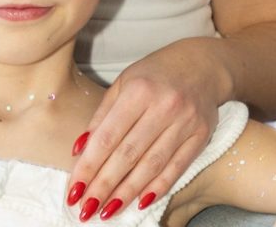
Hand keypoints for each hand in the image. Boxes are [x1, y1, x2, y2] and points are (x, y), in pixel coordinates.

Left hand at [66, 42, 222, 220]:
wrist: (201, 64)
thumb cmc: (155, 73)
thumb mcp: (123, 82)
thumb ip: (102, 115)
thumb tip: (80, 149)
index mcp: (138, 89)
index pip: (108, 136)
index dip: (89, 165)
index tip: (74, 189)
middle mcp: (163, 106)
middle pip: (128, 154)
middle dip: (104, 185)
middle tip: (86, 209)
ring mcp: (185, 122)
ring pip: (152, 165)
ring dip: (127, 192)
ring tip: (108, 211)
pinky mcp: (201, 136)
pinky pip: (177, 168)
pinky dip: (158, 187)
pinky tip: (140, 202)